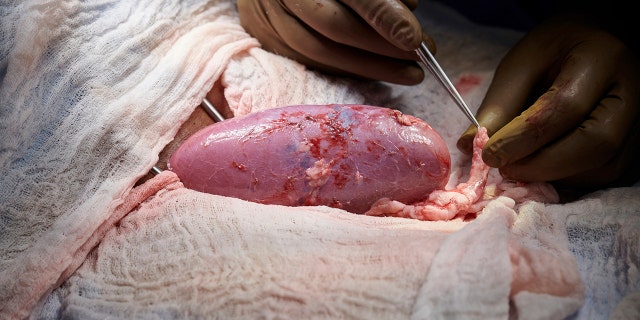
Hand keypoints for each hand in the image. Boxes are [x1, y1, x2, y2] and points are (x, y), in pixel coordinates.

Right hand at [237, 0, 433, 84]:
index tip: (416, 39)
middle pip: (334, 26)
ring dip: (368, 66)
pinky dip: (346, 69)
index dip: (384, 16)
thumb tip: (410, 9)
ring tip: (408, 72)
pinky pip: (309, 61)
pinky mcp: (266, 36)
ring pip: (320, 50)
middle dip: (380, 47)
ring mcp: (270, 15)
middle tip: (418, 59)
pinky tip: (375, 70)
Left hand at [457, 15, 639, 197]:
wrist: (599, 40)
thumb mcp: (522, 63)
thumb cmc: (558, 49)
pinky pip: (609, 175)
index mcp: (602, 59)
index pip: (564, 108)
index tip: (489, 154)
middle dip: (542, 165)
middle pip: (594, 144)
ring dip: (556, 177)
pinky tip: (545, 168)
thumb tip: (471, 146)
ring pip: (604, 167)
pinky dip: (572, 180)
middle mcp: (632, 92)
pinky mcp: (638, 145)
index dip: (523, 138)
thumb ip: (500, 104)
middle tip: (506, 168)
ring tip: (521, 166)